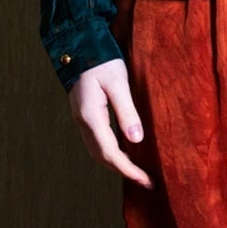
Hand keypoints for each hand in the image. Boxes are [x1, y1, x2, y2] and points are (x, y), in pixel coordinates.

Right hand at [68, 56, 153, 188]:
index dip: (128, 169)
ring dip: (116, 165)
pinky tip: (126, 154)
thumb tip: (136, 140)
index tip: (145, 180)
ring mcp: (81, 119)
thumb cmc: (101, 60)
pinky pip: (97, 142)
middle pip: (102, 156)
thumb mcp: (118, 82)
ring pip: (97, 151)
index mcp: (90, 116)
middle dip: (123, 171)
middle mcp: (82, 121)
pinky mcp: (85, 115)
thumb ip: (127, 111)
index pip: (110, 152)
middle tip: (146, 182)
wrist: (80, 45)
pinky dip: (111, 153)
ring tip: (138, 173)